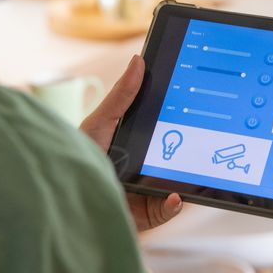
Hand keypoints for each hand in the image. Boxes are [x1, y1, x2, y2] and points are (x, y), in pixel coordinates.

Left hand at [81, 55, 182, 230]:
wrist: (65, 202)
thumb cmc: (79, 157)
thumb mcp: (100, 123)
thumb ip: (120, 96)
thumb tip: (139, 60)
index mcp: (139, 140)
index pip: (166, 124)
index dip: (182, 112)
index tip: (198, 96)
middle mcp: (149, 163)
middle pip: (178, 152)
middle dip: (192, 144)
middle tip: (208, 131)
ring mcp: (151, 188)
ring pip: (179, 180)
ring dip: (189, 175)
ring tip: (196, 166)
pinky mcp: (149, 212)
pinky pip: (168, 208)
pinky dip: (173, 203)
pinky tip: (174, 196)